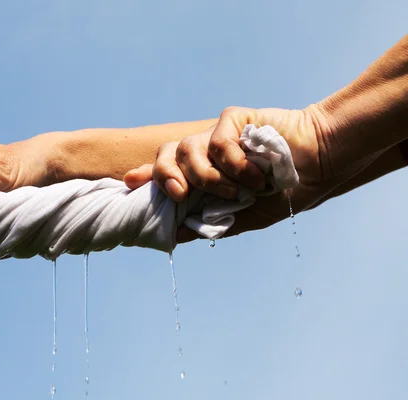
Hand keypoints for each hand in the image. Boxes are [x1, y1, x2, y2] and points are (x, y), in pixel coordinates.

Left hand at [124, 106, 379, 240]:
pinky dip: (234, 165)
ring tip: (237, 191)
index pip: (165, 170)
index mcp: (204, 173)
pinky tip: (255, 175)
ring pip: (188, 150)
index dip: (145, 176)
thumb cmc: (283, 191)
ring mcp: (219, 135)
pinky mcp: (235, 120)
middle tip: (180, 195)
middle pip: (166, 155)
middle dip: (166, 177)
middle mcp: (205, 153)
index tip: (128, 183)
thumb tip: (178, 236)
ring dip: (209, 178)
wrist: (318, 166)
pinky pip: (218, 142)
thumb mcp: (246, 216)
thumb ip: (214, 224)